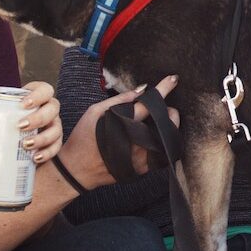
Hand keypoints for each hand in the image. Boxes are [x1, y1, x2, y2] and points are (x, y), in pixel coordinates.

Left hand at [0, 81, 61, 163]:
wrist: (13, 136)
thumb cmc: (5, 116)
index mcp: (38, 96)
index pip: (45, 89)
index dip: (38, 95)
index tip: (23, 105)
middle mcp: (50, 109)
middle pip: (53, 109)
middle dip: (38, 118)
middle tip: (20, 126)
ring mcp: (54, 126)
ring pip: (56, 130)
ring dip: (43, 138)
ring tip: (25, 145)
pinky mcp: (54, 143)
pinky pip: (56, 148)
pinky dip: (47, 153)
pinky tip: (35, 157)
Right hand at [60, 74, 179, 189]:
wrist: (78, 170)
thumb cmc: (83, 138)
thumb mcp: (95, 112)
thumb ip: (120, 100)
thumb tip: (142, 89)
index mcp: (123, 124)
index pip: (148, 105)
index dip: (162, 90)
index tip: (173, 80)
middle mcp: (135, 142)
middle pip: (165, 124)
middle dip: (170, 112)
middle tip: (165, 107)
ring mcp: (141, 158)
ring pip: (166, 140)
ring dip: (169, 127)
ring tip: (162, 121)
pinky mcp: (143, 169)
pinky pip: (162, 154)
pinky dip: (163, 142)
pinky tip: (156, 136)